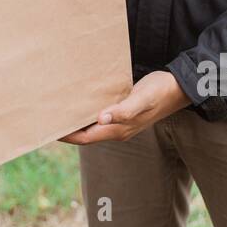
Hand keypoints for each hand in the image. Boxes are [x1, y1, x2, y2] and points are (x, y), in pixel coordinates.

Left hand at [60, 70, 190, 144]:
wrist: (180, 88)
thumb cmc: (160, 91)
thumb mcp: (142, 99)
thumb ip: (123, 110)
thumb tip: (100, 119)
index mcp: (119, 129)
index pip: (85, 138)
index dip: (66, 135)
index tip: (48, 128)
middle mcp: (118, 130)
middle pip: (85, 134)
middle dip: (67, 129)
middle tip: (46, 118)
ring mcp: (121, 123)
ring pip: (92, 126)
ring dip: (76, 121)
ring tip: (58, 110)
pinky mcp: (123, 113)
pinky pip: (100, 117)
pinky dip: (87, 112)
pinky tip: (81, 101)